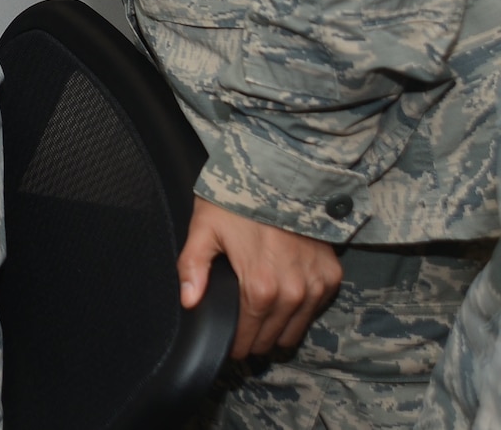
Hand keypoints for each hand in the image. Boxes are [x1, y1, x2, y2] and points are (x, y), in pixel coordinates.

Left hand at [178, 197, 342, 358]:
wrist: (280, 177)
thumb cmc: (237, 203)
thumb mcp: (204, 230)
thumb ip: (193, 268)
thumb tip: (189, 302)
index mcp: (260, 288)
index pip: (248, 337)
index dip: (236, 345)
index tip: (228, 345)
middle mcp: (294, 293)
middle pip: (272, 338)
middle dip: (255, 339)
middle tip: (242, 332)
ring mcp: (316, 286)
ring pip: (296, 329)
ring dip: (279, 329)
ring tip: (261, 321)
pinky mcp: (332, 275)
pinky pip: (316, 308)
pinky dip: (302, 309)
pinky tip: (285, 298)